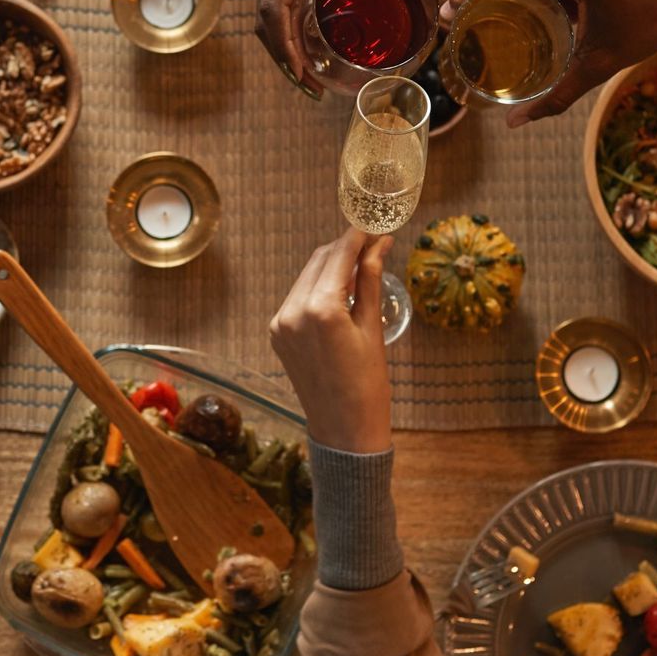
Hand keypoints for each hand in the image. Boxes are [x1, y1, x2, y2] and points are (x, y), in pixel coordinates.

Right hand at [257, 0, 409, 95]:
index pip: (275, 8)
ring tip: (312, 75)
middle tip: (316, 89)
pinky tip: (310, 41)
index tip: (307, 75)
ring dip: (283, 47)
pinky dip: (284, 27)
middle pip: (266, 21)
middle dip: (286, 60)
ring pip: (266, 13)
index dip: (287, 48)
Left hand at [268, 229, 393, 452]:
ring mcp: (280, 322)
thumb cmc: (367, 384)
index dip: (358, 236)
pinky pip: (298, 297)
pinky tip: (340, 289)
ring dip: (331, 265)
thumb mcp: (372, 328)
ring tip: (361, 264)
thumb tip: (379, 244)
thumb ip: (369, 280)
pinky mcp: (277, 332)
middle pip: (319, 260)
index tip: (375, 225)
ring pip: (307, 276)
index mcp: (320, 309)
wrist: (343, 430)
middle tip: (372, 241)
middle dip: (345, 248)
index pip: (338, 255)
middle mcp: (293, 311)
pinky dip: (318, 287)